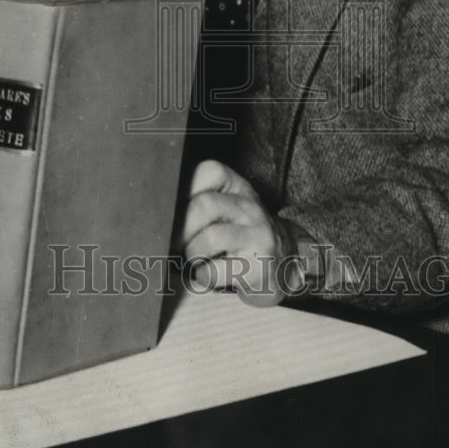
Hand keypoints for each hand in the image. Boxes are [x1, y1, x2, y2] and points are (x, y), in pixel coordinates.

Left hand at [181, 160, 299, 304]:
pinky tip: (210, 275)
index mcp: (238, 188)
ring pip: (209, 238)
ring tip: (197, 260)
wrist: (288, 262)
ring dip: (193, 254)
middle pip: (202, 206)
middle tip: (177, 243)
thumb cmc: (243, 234)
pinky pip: (215, 271)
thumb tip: (160, 214)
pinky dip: (203, 276)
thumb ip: (199, 202)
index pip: (208, 171)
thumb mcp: (228, 208)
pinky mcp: (258, 266)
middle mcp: (249, 207)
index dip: (185, 190)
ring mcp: (257, 235)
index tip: (176, 211)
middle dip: (181, 229)